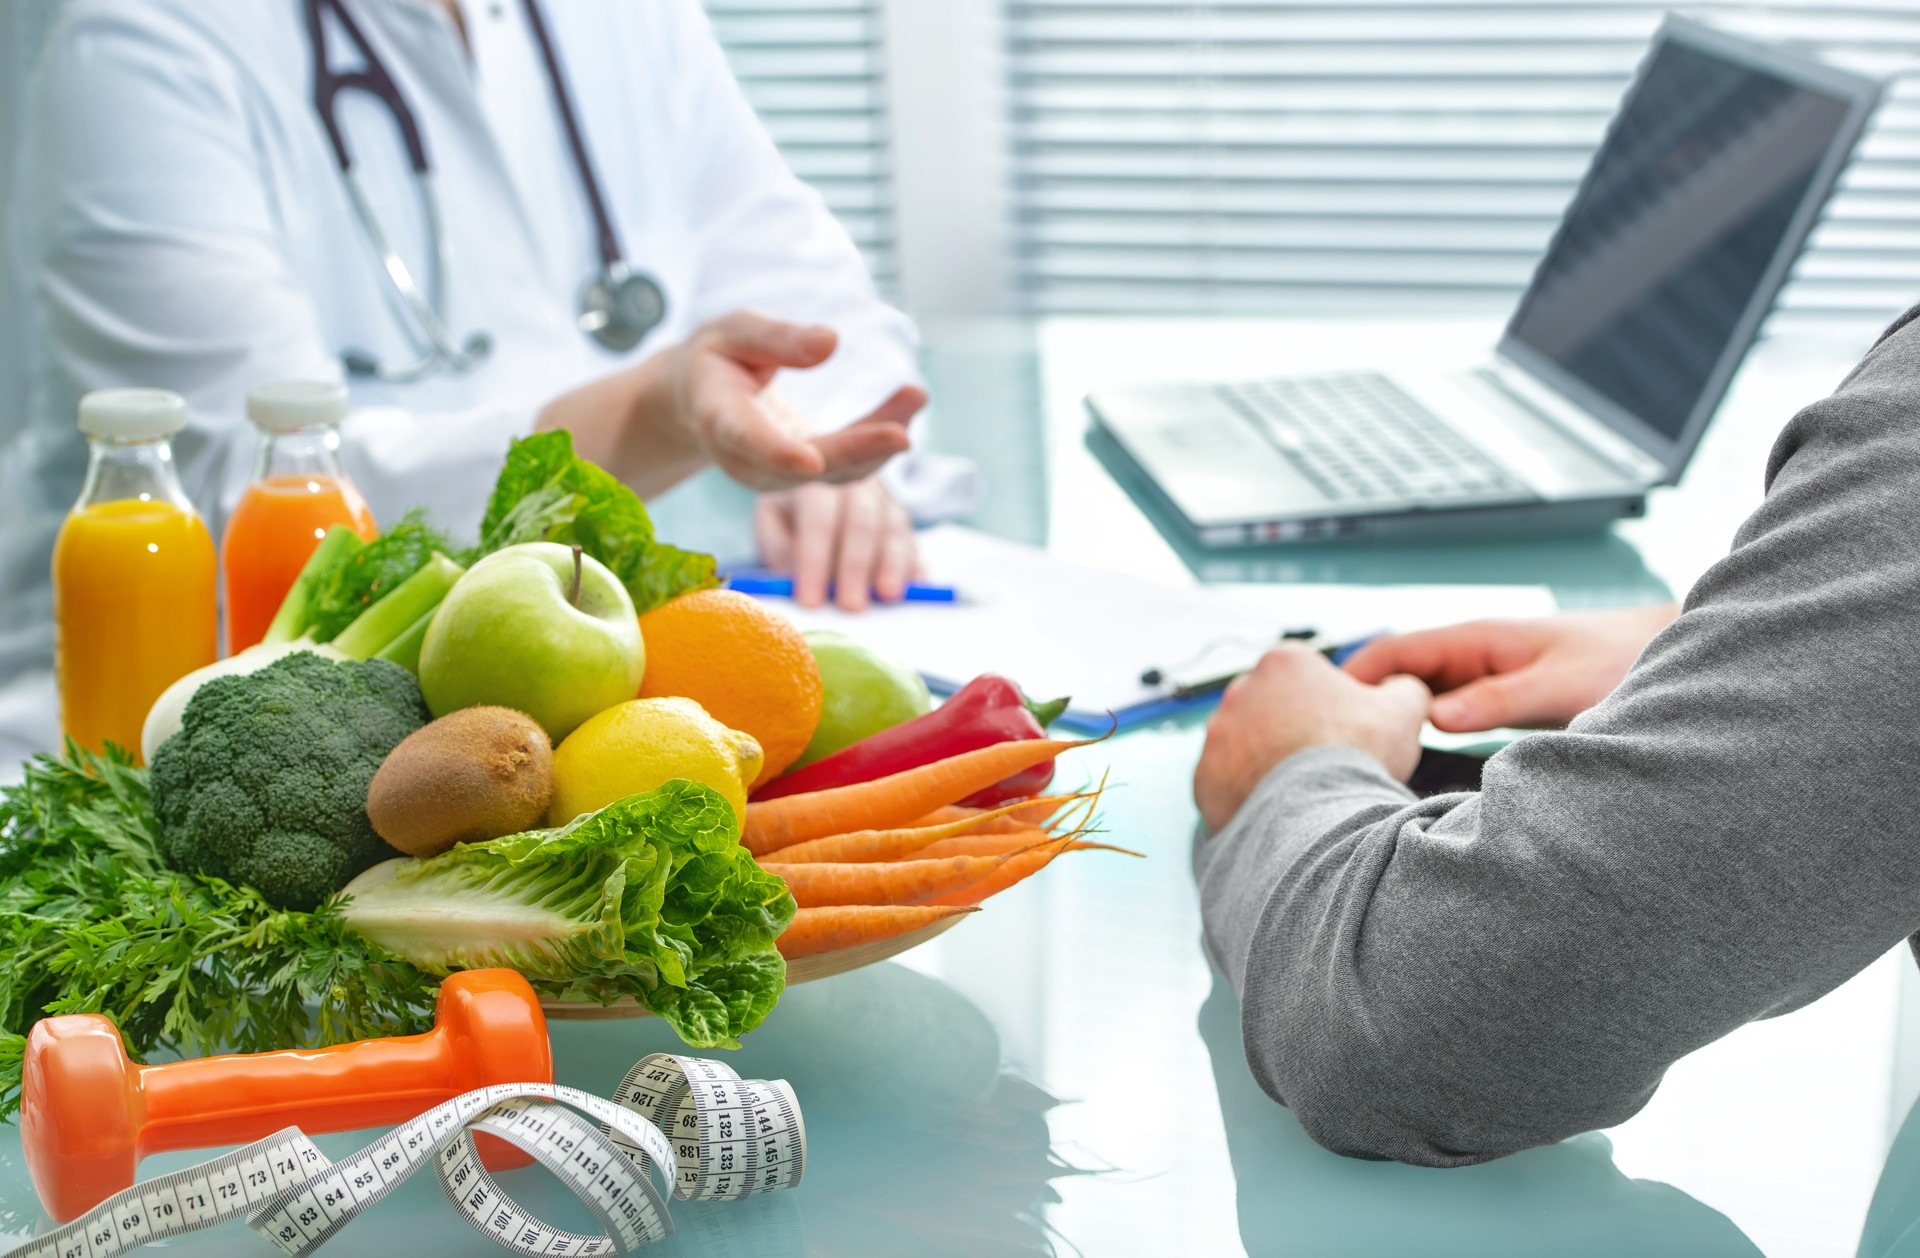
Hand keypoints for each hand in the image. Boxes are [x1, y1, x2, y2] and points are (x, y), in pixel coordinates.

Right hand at [671, 312, 923, 490]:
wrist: (700, 400)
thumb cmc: (717, 358)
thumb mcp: (734, 332)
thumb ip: (776, 339)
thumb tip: (830, 342)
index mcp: (719, 419)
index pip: (749, 440)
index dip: (779, 453)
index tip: (811, 461)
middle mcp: (748, 460)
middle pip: (805, 468)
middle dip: (855, 451)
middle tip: (902, 433)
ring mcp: (777, 476)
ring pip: (836, 472)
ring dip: (879, 443)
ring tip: (914, 396)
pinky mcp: (805, 476)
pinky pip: (848, 466)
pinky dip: (879, 440)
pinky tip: (909, 404)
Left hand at [754, 478, 917, 610]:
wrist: (821, 485)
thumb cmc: (792, 515)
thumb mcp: (773, 524)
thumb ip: (780, 550)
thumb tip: (793, 581)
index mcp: (816, 483)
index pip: (818, 520)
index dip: (815, 561)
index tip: (810, 601)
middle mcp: (857, 488)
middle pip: (861, 522)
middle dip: (856, 566)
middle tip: (851, 605)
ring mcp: (887, 505)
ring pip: (893, 531)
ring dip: (892, 566)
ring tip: (887, 596)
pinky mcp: (905, 527)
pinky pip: (913, 546)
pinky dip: (914, 570)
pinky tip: (914, 591)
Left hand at [1193, 645, 1428, 832]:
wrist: (1320, 814)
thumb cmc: (1359, 755)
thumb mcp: (1401, 710)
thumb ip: (1401, 689)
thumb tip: (1400, 688)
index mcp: (1283, 662)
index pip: (1303, 674)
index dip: (1328, 702)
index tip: (1342, 730)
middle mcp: (1239, 690)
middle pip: (1269, 707)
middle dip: (1291, 729)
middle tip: (1322, 762)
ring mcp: (1216, 734)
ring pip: (1245, 744)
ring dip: (1265, 760)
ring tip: (1300, 790)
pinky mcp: (1204, 776)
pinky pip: (1226, 782)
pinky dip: (1246, 793)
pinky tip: (1276, 809)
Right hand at [1340, 603, 1678, 732]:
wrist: (1655, 652)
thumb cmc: (1614, 659)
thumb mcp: (1556, 686)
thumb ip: (1495, 702)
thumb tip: (1433, 717)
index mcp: (1473, 639)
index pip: (1391, 651)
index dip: (1350, 678)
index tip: (1320, 713)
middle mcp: (1467, 655)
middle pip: (1392, 676)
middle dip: (1358, 703)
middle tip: (1327, 746)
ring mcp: (1475, 677)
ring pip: (1412, 698)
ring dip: (1386, 720)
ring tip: (1356, 758)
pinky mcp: (1489, 700)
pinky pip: (1437, 713)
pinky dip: (1415, 731)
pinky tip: (1406, 760)